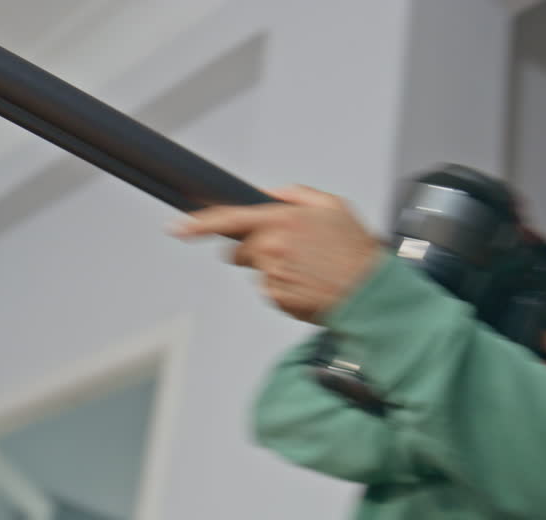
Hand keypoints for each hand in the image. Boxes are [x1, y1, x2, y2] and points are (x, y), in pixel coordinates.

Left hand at [170, 185, 382, 322]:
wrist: (369, 291)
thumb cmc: (354, 247)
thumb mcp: (331, 205)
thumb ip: (294, 195)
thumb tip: (267, 194)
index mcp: (282, 220)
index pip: (229, 219)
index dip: (199, 223)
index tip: (176, 226)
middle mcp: (273, 248)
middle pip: (241, 251)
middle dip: (256, 250)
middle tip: (291, 251)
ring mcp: (273, 275)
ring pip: (258, 272)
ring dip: (275, 270)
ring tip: (309, 269)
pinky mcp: (278, 299)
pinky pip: (270, 291)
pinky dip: (285, 288)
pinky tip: (309, 284)